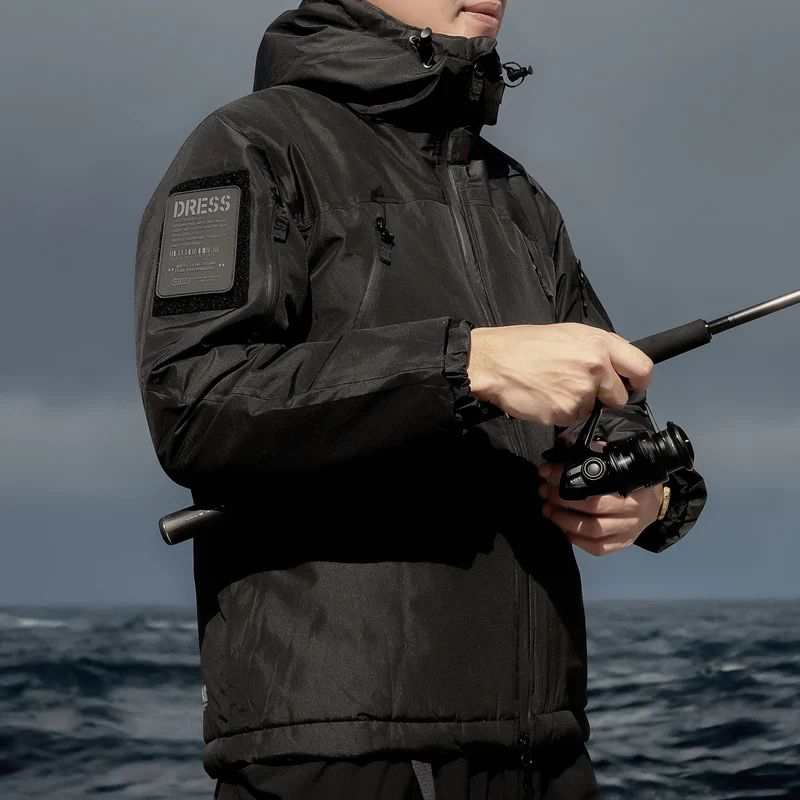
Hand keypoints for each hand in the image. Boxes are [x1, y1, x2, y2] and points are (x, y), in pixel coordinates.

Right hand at [466, 323, 652, 427]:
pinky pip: (572, 419)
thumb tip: (614, 366)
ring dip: (577, 404)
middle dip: (603, 397)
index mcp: (598, 343)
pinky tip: (544, 396)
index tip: (632, 386)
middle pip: (619, 396)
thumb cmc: (523, 346)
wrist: (493, 362)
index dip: (638, 381)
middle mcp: (595, 365)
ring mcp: (582, 390)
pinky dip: (561, 412)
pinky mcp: (567, 411)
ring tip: (552, 386)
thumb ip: (596, 349)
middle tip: (577, 387)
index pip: (641, 367)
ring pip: (593, 409)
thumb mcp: (566, 334)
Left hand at [536, 440, 664, 555]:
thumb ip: (596, 453)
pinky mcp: (623, 544)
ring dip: (565, 521)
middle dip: (561, 499)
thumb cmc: (631, 478)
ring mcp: (629, 530)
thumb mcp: (617, 460)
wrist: (655, 500)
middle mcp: (633, 510)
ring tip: (548, 510)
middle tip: (544, 491)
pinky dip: (578, 541)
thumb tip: (567, 444)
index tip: (546, 471)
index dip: (566, 478)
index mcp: (632, 486)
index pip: (595, 483)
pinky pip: (598, 548)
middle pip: (593, 509)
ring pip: (593, 531)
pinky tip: (564, 529)